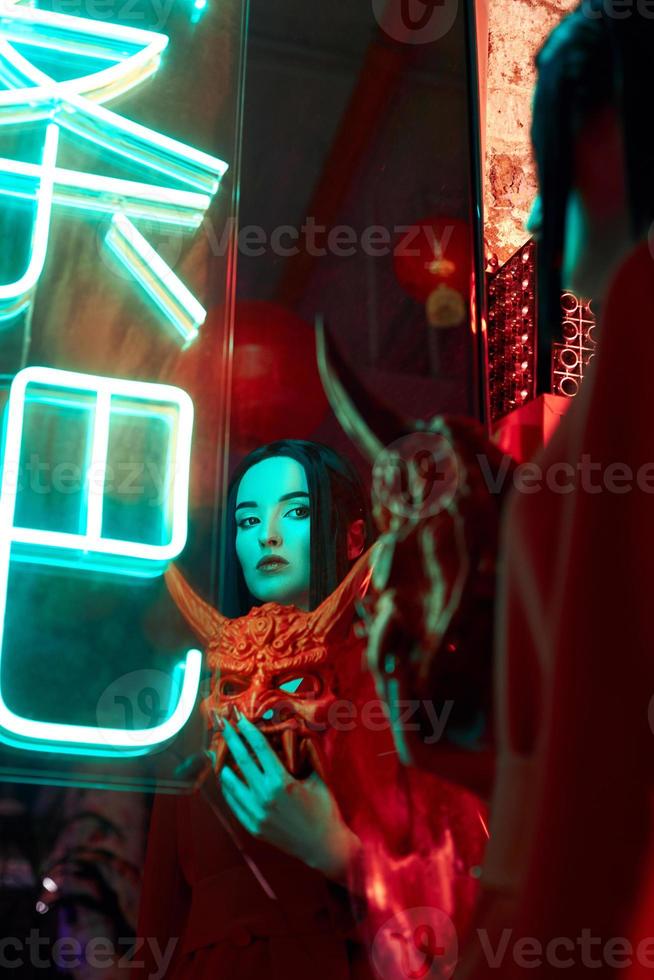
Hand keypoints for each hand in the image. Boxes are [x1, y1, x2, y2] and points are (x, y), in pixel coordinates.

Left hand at [219, 712, 360, 879]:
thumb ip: (302, 758)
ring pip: (231, 784)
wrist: (324, 846)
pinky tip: (228, 780)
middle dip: (232, 740)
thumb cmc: (325, 809)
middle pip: (242, 761)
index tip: (241, 719)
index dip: (249, 731)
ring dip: (225, 765)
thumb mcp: (317, 778)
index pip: (260, 749)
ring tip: (220, 753)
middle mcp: (265, 797)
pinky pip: (233, 804)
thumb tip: (292, 737)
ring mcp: (256, 814)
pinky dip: (229, 789)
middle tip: (224, 726)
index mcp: (281, 782)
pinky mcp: (253, 827)